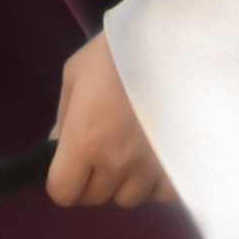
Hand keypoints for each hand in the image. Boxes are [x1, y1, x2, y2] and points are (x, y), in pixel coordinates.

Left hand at [46, 34, 177, 207]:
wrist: (177, 41)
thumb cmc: (120, 51)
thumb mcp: (76, 74)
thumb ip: (63, 118)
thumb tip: (56, 148)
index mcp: (85, 140)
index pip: (63, 192)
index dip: (63, 181)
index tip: (70, 165)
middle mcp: (118, 163)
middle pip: (96, 197)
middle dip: (93, 178)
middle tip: (104, 148)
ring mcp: (153, 170)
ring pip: (130, 197)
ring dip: (127, 181)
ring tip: (135, 148)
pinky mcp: (182, 169)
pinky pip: (163, 195)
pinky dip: (157, 182)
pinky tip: (159, 154)